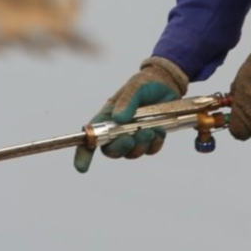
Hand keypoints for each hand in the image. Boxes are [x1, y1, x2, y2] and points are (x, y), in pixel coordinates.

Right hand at [73, 56, 188, 172]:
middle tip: (130, 139)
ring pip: (132, 153)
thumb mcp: (136, 87)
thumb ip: (127, 101)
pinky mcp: (150, 139)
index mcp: (108, 117)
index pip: (92, 137)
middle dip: (120, 148)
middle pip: (111, 150)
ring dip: (140, 145)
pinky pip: (150, 150)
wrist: (168, 83)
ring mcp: (135, 136)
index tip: (81, 167)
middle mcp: (118, 130)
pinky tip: (159, 131)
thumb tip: (118, 118)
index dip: (84, 154)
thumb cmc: (145, 83)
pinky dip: (155, 143)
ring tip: (150, 129)